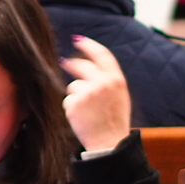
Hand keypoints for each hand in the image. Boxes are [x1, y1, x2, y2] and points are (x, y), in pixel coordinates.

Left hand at [62, 35, 131, 153]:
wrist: (110, 143)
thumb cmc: (114, 121)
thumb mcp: (118, 96)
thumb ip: (107, 79)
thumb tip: (87, 65)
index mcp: (116, 79)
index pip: (102, 54)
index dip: (89, 45)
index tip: (78, 40)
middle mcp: (103, 82)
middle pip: (81, 65)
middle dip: (72, 64)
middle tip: (65, 63)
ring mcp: (88, 92)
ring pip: (73, 86)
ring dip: (75, 96)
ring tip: (87, 111)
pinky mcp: (75, 103)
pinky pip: (68, 100)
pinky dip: (71, 108)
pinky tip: (81, 118)